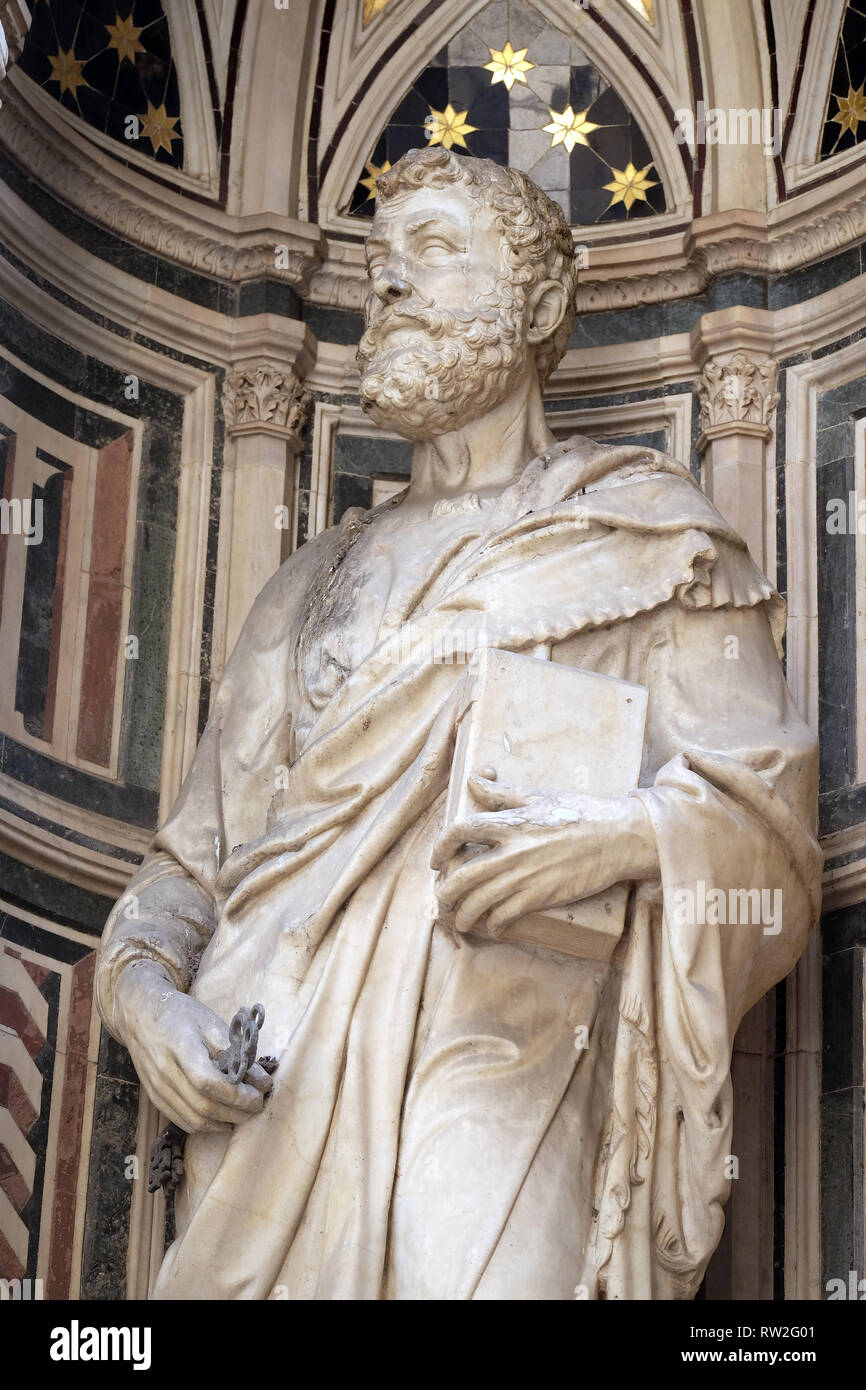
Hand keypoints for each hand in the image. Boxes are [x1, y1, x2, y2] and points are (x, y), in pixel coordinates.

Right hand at [113, 960, 271, 1133]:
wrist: (139, 1016)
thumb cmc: (179, 1014)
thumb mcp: (210, 1023)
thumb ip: (236, 1053)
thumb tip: (263, 1082)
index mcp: (179, 1047)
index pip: (207, 1082)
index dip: (236, 1095)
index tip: (258, 1095)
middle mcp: (164, 1072)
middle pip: (202, 1106)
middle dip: (236, 1112)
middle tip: (257, 1106)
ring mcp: (157, 1088)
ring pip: (193, 1119)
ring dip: (223, 1123)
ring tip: (243, 1114)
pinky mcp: (155, 1098)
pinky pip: (182, 1120)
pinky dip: (206, 1125)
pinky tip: (222, 1119)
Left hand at [431, 775, 656, 936]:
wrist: (616, 837)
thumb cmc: (580, 812)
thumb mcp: (539, 795)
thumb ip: (502, 793)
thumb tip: (473, 781)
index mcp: (509, 823)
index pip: (459, 831)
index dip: (440, 846)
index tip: (436, 860)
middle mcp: (511, 851)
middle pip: (462, 876)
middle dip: (445, 893)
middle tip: (442, 900)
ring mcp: (525, 876)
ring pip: (480, 901)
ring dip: (464, 915)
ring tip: (460, 921)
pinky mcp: (541, 896)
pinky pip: (506, 915)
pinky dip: (494, 923)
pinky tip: (492, 926)